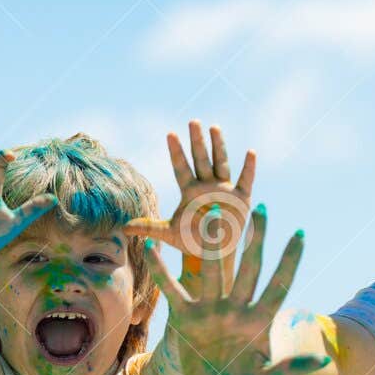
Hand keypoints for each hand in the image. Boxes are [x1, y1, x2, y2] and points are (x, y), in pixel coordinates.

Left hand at [124, 121, 255, 261]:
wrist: (213, 253)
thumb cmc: (191, 239)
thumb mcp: (169, 233)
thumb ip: (148, 227)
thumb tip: (123, 227)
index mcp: (189, 190)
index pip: (181, 167)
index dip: (176, 152)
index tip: (170, 134)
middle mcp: (206, 185)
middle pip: (200, 159)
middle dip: (197, 141)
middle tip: (193, 121)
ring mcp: (224, 189)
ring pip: (220, 163)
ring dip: (218, 146)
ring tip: (214, 127)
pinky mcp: (241, 198)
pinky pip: (245, 180)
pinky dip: (249, 167)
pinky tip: (251, 152)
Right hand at [145, 205, 328, 374]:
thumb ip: (291, 370)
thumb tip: (324, 359)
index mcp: (259, 321)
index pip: (278, 285)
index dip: (289, 261)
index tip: (300, 234)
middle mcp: (236, 309)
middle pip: (248, 269)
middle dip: (255, 240)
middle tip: (259, 208)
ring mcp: (210, 310)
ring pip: (213, 272)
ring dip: (213, 245)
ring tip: (215, 213)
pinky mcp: (186, 318)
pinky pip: (173, 291)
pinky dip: (162, 270)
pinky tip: (152, 246)